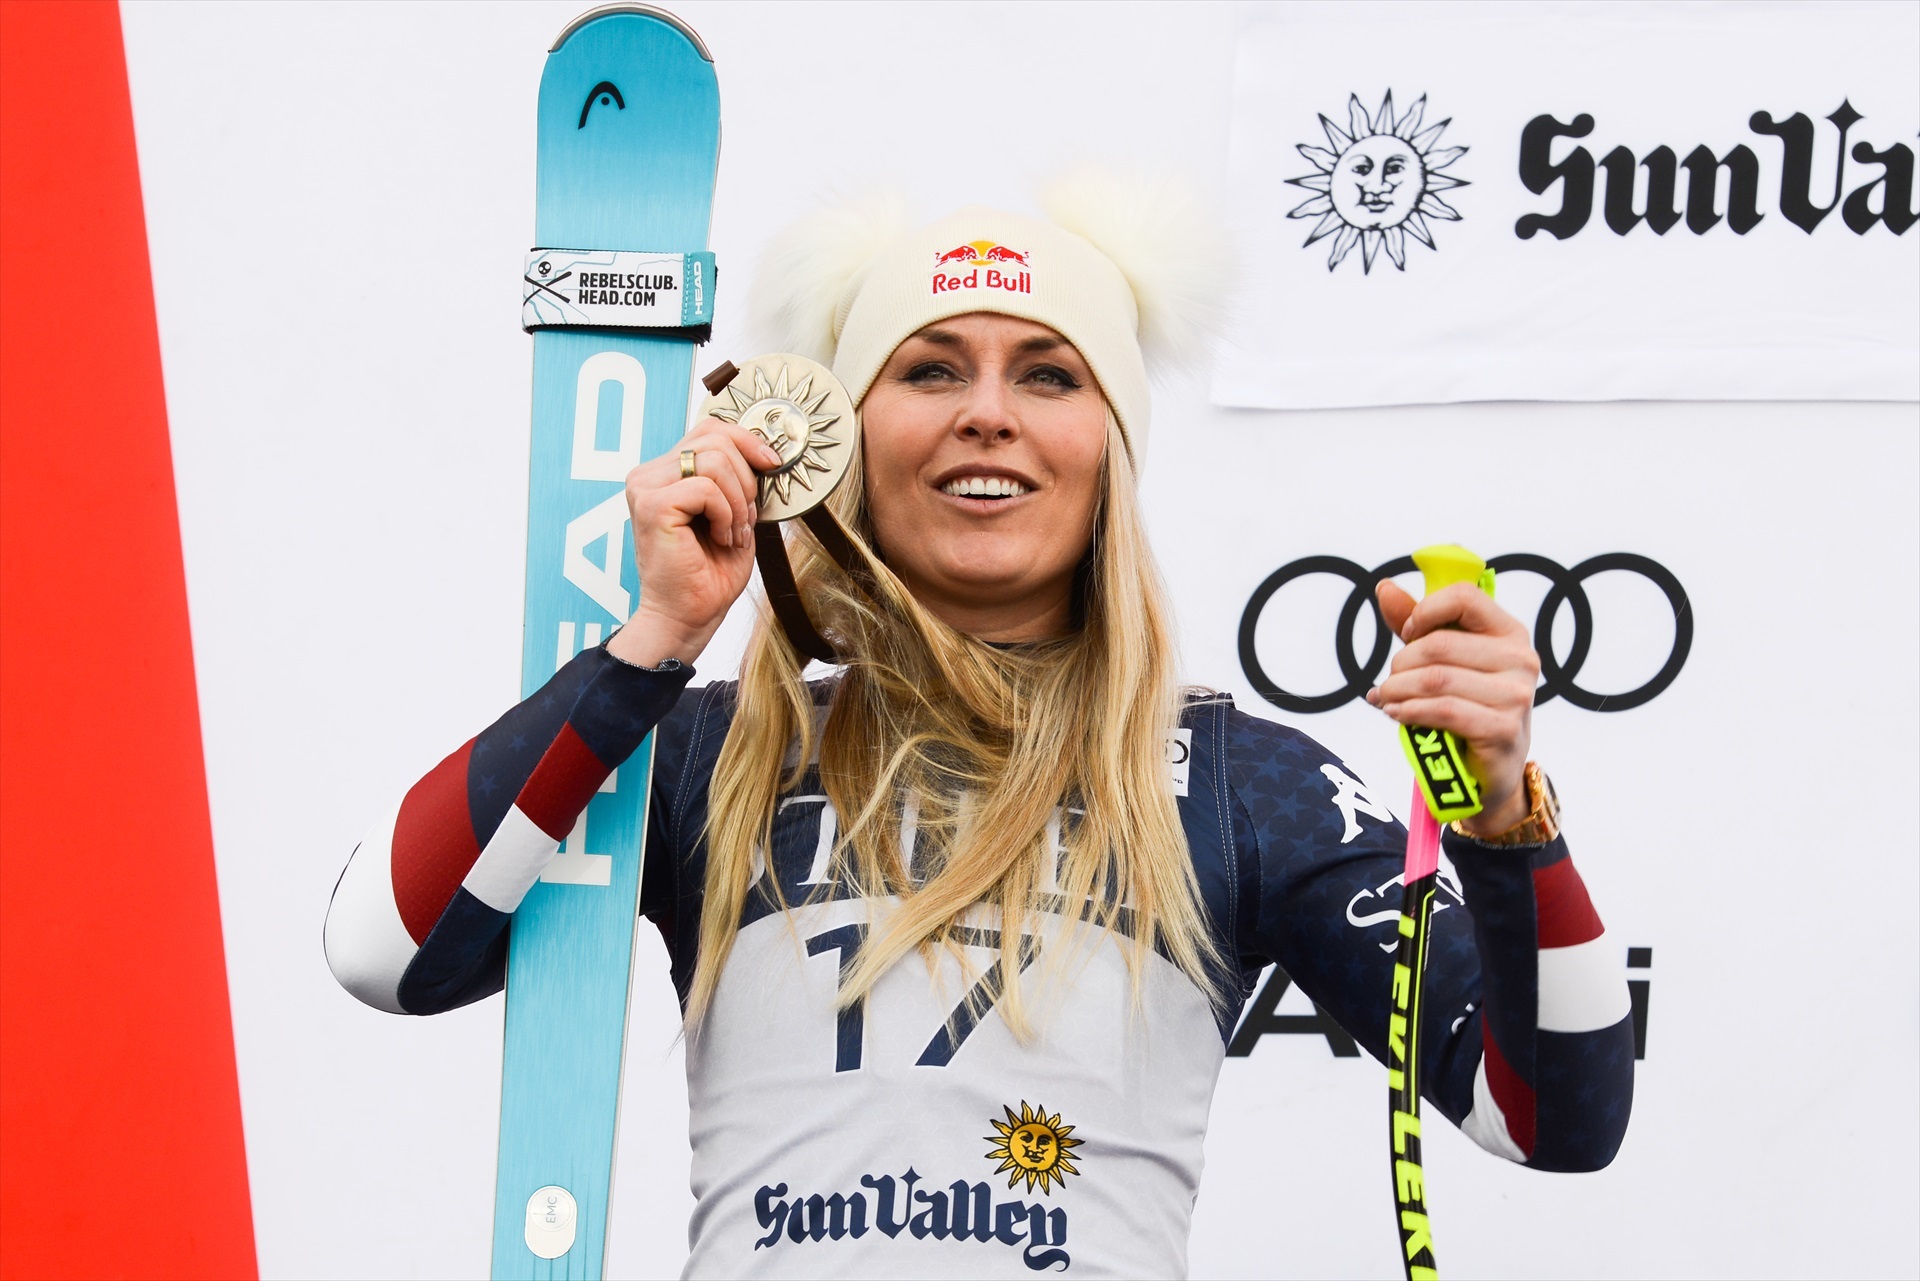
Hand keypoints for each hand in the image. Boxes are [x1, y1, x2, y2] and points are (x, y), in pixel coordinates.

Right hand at [603, 417, 782, 668]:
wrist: (688, 616)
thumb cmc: (709, 573)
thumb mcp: (734, 514)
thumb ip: (738, 479)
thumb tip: (765, 450)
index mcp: (665, 472)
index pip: (710, 430)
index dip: (747, 441)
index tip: (772, 464)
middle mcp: (648, 474)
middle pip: (715, 438)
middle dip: (746, 479)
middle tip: (745, 519)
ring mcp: (645, 487)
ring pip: (714, 460)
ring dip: (738, 502)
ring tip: (731, 533)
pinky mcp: (651, 504)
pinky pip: (705, 487)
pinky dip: (725, 514)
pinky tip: (719, 538)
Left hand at [1365, 580, 1538, 838]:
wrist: (1490, 772)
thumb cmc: (1466, 707)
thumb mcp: (1443, 661)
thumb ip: (1416, 624)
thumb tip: (1384, 587)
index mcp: (1509, 632)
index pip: (1464, 596)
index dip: (1424, 611)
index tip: (1406, 635)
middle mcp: (1520, 659)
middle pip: (1439, 644)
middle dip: (1400, 664)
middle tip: (1388, 682)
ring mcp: (1516, 695)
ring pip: (1435, 679)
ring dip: (1396, 690)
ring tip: (1384, 699)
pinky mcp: (1503, 729)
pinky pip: (1442, 710)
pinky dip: (1409, 711)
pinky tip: (1395, 714)